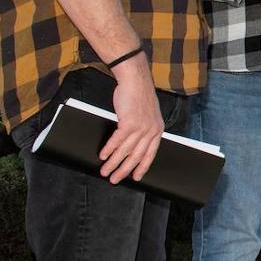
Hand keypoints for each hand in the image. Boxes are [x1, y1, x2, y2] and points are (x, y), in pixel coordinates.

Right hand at [100, 55, 163, 183]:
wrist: (136, 81)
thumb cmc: (139, 96)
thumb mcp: (148, 115)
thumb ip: (143, 129)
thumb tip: (132, 143)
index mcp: (157, 130)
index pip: (150, 154)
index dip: (142, 167)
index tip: (136, 177)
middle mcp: (151, 131)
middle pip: (136, 156)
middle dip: (124, 170)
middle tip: (115, 179)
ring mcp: (141, 128)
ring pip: (125, 151)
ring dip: (113, 163)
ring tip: (105, 171)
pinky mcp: (129, 123)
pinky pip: (117, 141)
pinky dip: (108, 149)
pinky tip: (102, 155)